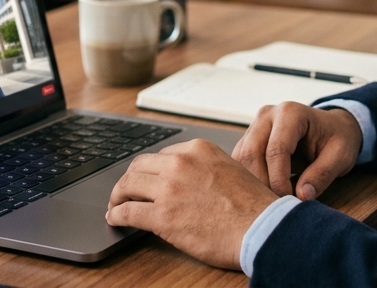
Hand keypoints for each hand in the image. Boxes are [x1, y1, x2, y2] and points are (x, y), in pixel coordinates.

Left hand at [106, 139, 280, 270]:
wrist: (261, 228)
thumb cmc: (254, 206)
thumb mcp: (231, 169)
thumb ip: (206, 169)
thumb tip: (190, 181)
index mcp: (198, 149)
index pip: (161, 155)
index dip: (150, 170)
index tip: (145, 180)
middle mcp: (180, 163)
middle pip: (139, 166)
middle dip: (128, 180)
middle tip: (123, 192)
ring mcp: (169, 188)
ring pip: (128, 186)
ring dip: (117, 196)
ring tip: (115, 206)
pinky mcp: (162, 216)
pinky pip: (127, 212)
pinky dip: (116, 215)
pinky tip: (115, 219)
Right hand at [232, 101, 361, 200]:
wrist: (332, 128)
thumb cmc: (337, 139)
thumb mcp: (341, 156)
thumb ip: (322, 174)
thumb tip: (301, 196)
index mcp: (290, 113)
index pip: (276, 150)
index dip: (279, 180)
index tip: (289, 200)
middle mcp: (267, 116)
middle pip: (251, 154)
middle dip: (262, 184)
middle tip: (277, 206)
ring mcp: (255, 126)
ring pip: (241, 159)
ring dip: (253, 184)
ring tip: (271, 201)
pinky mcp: (249, 139)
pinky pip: (240, 163)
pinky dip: (249, 181)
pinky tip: (265, 194)